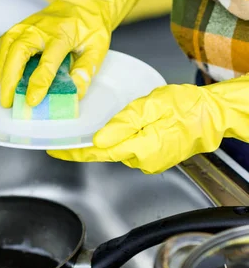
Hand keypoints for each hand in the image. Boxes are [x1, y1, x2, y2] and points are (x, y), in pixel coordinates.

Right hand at [0, 0, 111, 107]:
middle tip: (7, 101)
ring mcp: (28, 24)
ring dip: (2, 70)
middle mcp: (41, 28)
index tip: (32, 101)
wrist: (84, 0)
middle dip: (9, 78)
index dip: (38, 83)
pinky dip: (1, 60)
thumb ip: (86, 70)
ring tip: (2, 92)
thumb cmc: (91, 25)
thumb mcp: (98, 47)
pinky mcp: (21, 26)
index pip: (47, 62)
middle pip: (18, 52)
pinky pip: (5, 43)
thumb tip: (75, 93)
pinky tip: (3, 75)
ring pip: (7, 46)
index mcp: (62, 34)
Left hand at [48, 83, 228, 173]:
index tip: (55, 150)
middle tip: (64, 138)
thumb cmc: (186, 107)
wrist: (212, 116)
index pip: (98, 153)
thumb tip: (99, 141)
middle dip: (85, 147)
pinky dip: (119, 142)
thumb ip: (124, 124)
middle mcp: (143, 160)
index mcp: (140, 148)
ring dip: (104, 142)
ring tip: (92, 130)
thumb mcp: (151, 106)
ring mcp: (149, 162)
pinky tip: (116, 131)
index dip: (74, 152)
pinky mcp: (154, 157)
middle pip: (105, 153)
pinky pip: (129, 150)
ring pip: (118, 151)